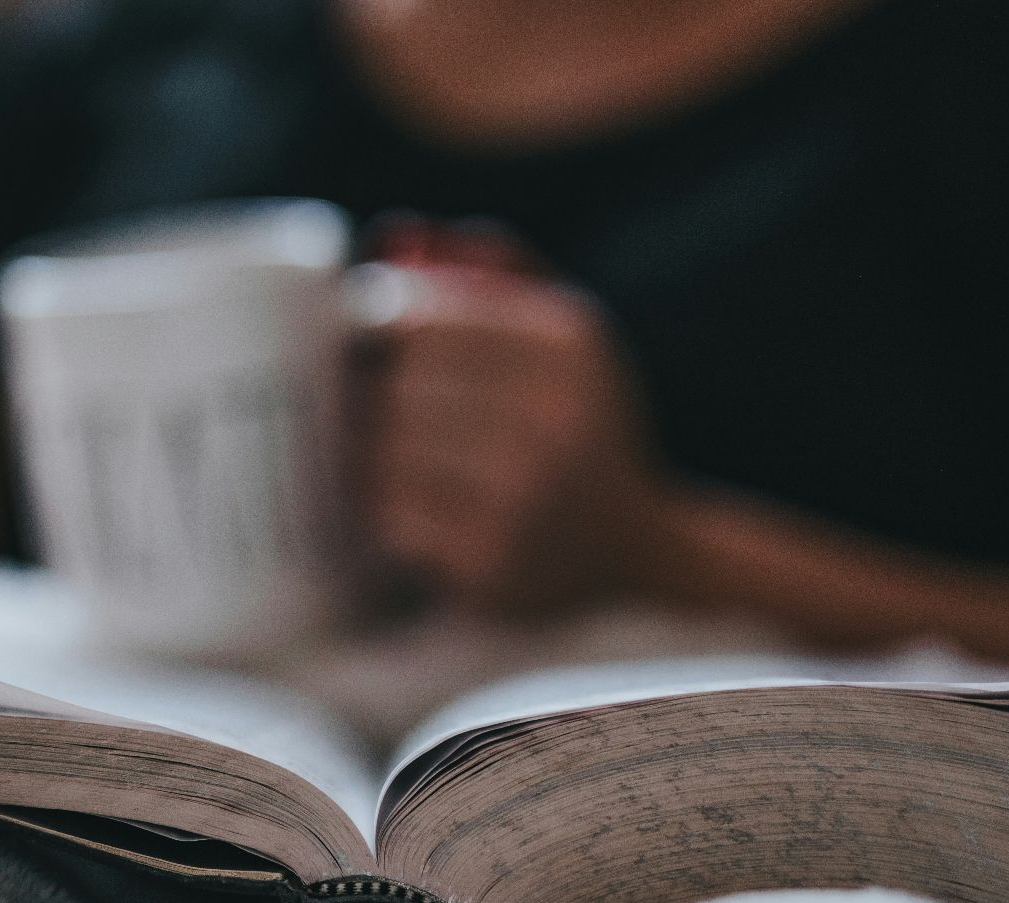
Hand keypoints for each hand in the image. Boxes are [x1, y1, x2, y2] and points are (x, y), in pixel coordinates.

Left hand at [360, 222, 669, 613]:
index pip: (418, 316)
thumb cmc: (578, 426)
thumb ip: (490, 271)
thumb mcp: (564, 335)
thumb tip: (394, 235)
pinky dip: (386, 510)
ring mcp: (522, 495)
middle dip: (374, 395)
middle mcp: (552, 415)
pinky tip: (412, 508)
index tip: (374, 348)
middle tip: (378, 409)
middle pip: (398, 383)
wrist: (635, 552)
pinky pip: (390, 516)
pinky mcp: (490, 562)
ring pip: (385, 450)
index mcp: (565, 342)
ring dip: (373, 455)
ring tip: (396, 460)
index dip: (373, 328)